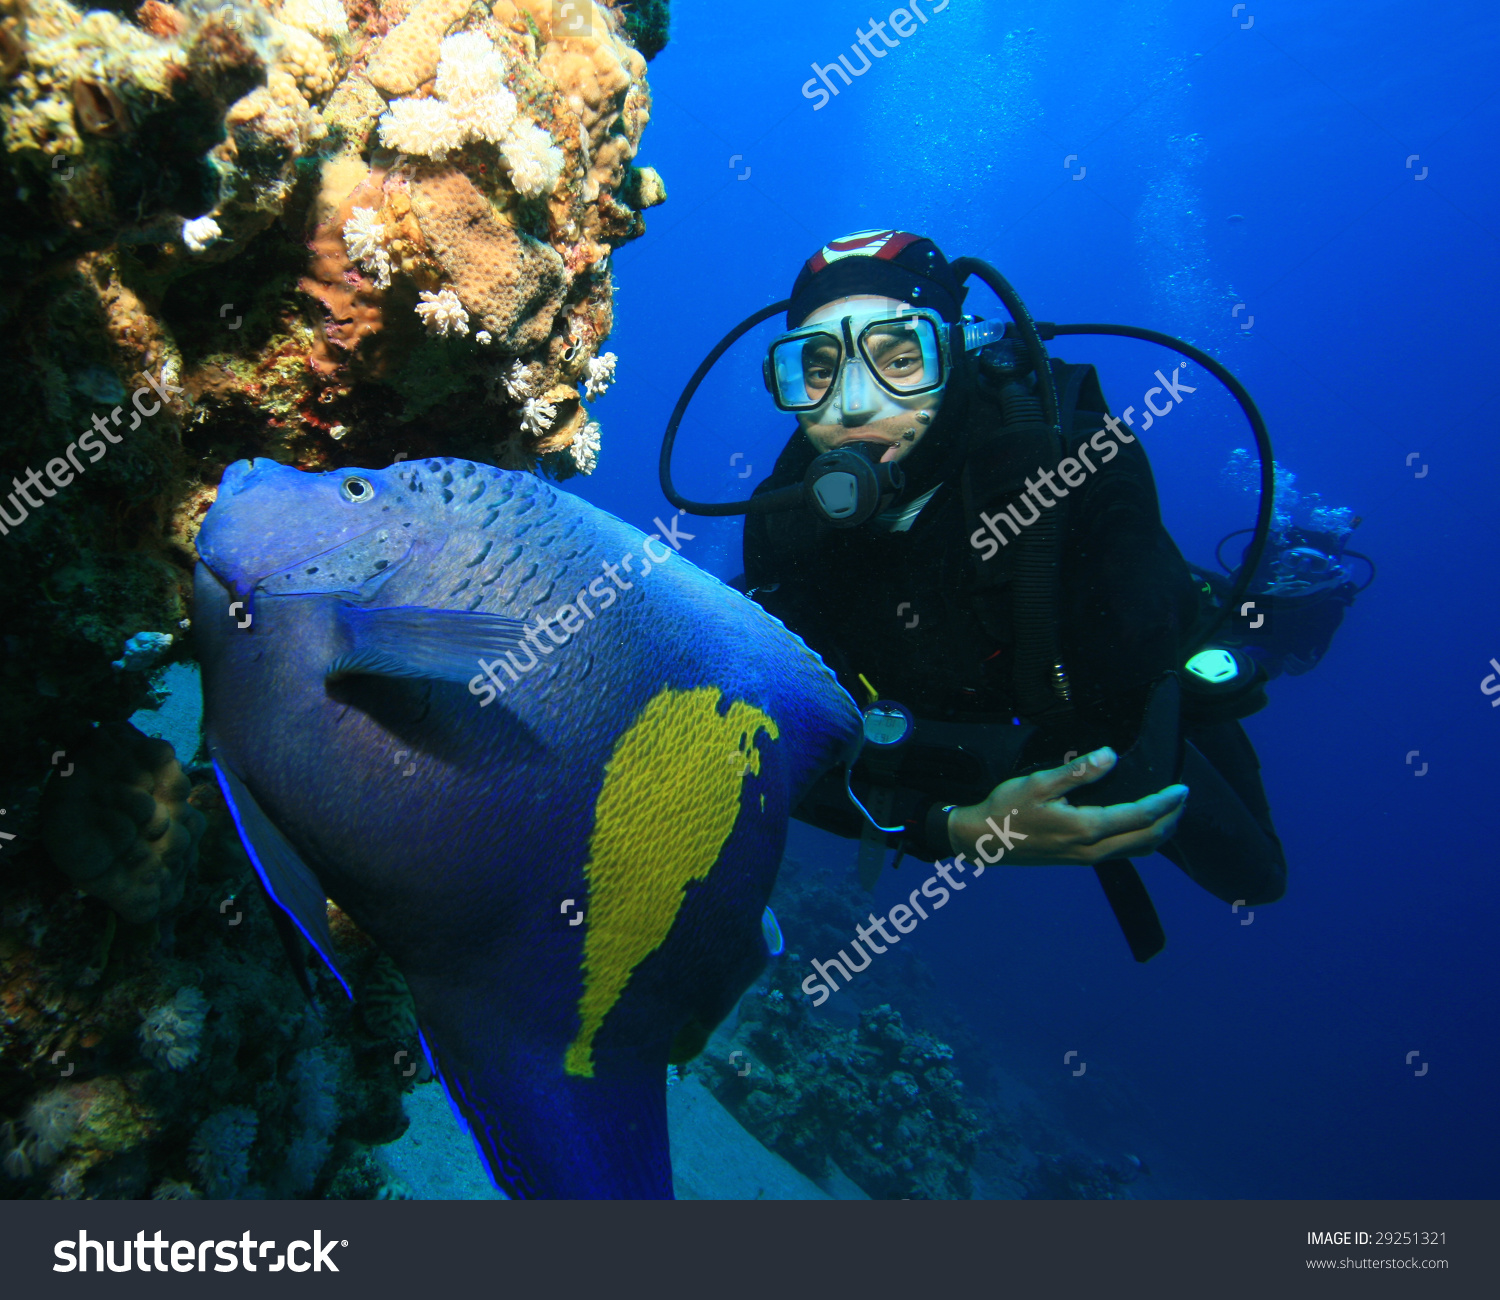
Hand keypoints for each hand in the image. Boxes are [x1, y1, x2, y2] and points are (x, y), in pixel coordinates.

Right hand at [947, 747, 1187, 866]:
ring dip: (1158, 832)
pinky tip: (1137, 825)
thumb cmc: (1007, 810)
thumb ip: (1078, 771)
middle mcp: (1092, 849)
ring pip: (1136, 850)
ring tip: (1168, 812)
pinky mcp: (1079, 860)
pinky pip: (1122, 852)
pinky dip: (1140, 839)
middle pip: (1146, 839)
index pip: (1139, 816)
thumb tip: (1111, 755)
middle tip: (1182, 799)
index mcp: (1086, 829)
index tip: (1182, 788)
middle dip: (1170, 820)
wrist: (982, 842)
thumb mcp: (1039, 783)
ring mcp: (1086, 859)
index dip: (1165, 803)